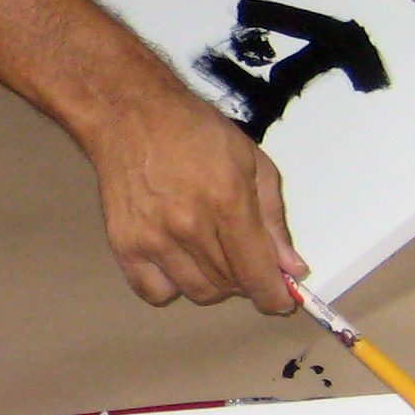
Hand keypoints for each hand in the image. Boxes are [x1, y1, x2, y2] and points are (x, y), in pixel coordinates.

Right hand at [83, 73, 303, 307]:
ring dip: (214, 283)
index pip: (256, 272)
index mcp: (227, 202)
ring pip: (197, 291)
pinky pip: (155, 291)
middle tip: (243, 257)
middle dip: (246, 279)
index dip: (274, 296)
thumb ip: (273, 218)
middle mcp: (189, 226)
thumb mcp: (251, 162)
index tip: (280, 300)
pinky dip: (172, 286)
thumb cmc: (194, 131)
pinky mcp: (125, 245)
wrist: (130, 114)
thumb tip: (290, 267)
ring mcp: (153, 238)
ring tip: (211, 255)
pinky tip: (177, 263)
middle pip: (230, 284)